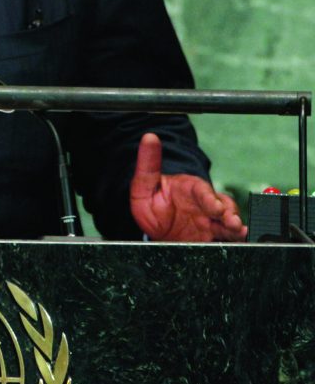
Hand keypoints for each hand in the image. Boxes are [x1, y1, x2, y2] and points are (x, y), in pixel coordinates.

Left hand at [130, 133, 246, 241]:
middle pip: (222, 206)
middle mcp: (204, 204)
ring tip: (241, 234)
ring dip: (235, 228)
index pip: (203, 191)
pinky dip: (234, 241)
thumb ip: (148, 163)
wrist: (154, 225)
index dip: (210, 199)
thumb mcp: (144, 184)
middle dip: (229, 214)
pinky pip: (226, 238)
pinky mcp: (212, 236)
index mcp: (190, 188)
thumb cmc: (151, 200)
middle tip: (233, 223)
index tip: (216, 207)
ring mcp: (210, 221)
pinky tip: (240, 246)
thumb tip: (149, 137)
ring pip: (227, 222)